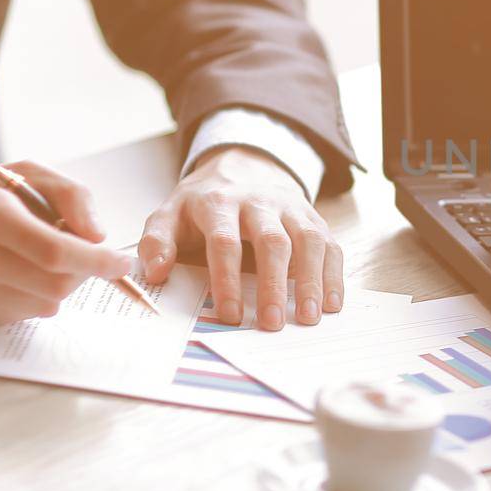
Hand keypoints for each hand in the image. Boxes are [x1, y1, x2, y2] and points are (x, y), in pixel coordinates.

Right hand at [0, 161, 131, 325]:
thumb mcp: (23, 174)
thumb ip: (70, 195)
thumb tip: (99, 235)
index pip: (55, 252)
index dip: (97, 261)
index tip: (122, 262)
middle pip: (57, 284)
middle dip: (84, 272)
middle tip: (82, 252)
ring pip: (47, 303)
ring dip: (62, 283)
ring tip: (41, 256)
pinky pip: (26, 314)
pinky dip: (38, 295)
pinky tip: (18, 272)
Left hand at [139, 146, 342, 329]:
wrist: (243, 166)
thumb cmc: (203, 204)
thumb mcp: (170, 214)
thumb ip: (157, 242)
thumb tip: (156, 273)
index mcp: (220, 203)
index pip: (225, 242)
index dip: (228, 279)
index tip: (231, 315)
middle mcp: (260, 202)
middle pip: (273, 242)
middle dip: (274, 284)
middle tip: (272, 323)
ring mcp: (291, 208)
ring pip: (308, 240)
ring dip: (311, 281)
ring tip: (308, 318)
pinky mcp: (313, 217)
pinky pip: (330, 244)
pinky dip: (334, 274)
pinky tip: (332, 303)